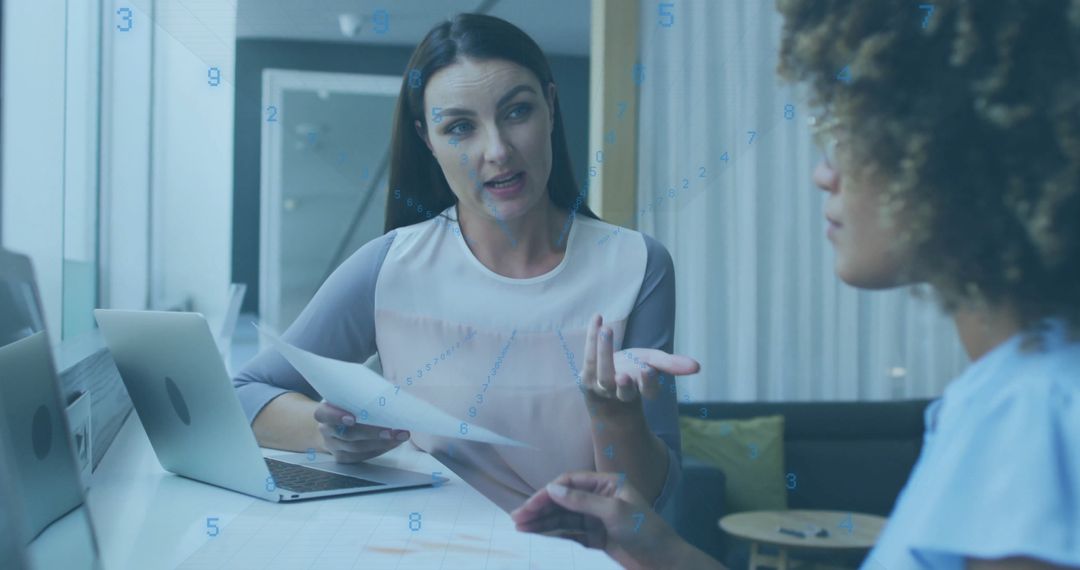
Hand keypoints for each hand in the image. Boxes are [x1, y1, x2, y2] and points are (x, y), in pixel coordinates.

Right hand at [313, 401, 409, 462]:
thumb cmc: (349, 404)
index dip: (336, 417)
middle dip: (371, 433)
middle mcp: (326, 429)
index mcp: (324, 410)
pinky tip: (393, 443)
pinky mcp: (343, 457)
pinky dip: (380, 449)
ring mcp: (333, 445)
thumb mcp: (351, 395)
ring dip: (381, 442)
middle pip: (346, 434)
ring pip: (356, 448)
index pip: (323, 414)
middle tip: (391, 430)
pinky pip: (361, 456)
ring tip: (399, 436)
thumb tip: (391, 392)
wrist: (335, 422)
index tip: (352, 418)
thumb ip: (364, 393)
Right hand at [511, 471, 688, 569]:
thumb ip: (582, 501)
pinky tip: (537, 537)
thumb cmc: (645, 532)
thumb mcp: (614, 512)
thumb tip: (553, 489)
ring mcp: (597, 519)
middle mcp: (600, 499)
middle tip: (517, 518)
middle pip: (564, 500)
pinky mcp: (596, 539)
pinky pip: (570, 533)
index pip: (571, 482)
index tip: (530, 504)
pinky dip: (553, 535)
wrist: (665, 564)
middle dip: (540, 508)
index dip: (549, 492)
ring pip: (564, 518)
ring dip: (542, 522)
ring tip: (520, 528)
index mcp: (608, 484)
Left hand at [581, 313, 699, 407]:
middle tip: (624, 374)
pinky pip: (589, 356)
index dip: (648, 382)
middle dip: (625, 383)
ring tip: (607, 330)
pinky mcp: (586, 376)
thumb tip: (697, 367)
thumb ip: (672, 365)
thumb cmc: (634, 372)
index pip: (648, 392)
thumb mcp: (654, 364)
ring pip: (602, 373)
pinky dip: (592, 336)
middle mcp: (621, 393)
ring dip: (604, 351)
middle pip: (623, 391)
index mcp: (641, 391)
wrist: (603, 386)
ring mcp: (601, 386)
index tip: (649, 369)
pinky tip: (598, 317)